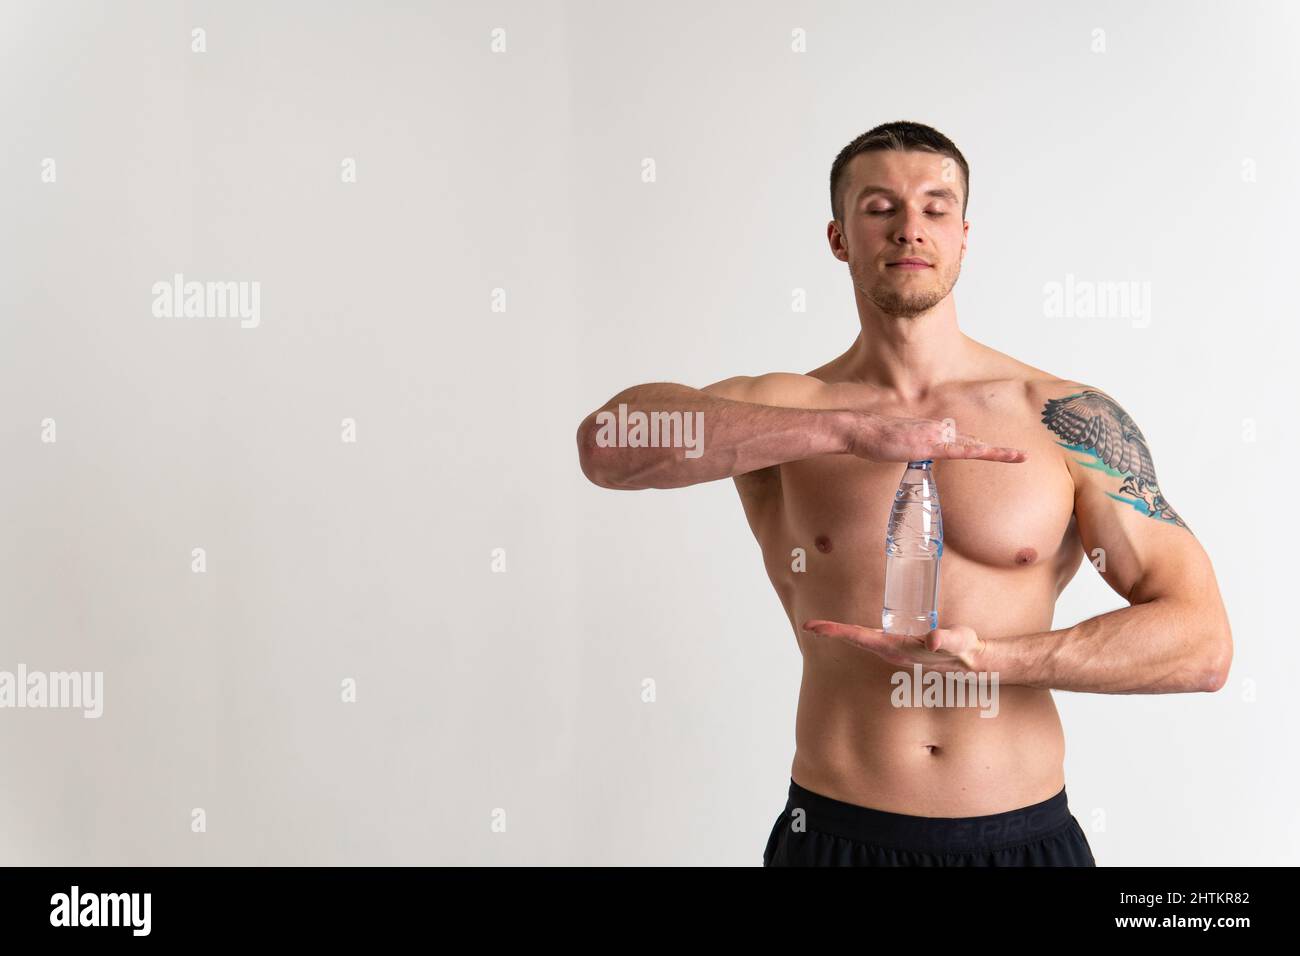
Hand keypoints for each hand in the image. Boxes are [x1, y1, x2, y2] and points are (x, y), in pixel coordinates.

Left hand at [802, 619, 988, 671]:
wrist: (971, 663)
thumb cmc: (962, 649)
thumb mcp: (957, 640)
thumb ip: (947, 639)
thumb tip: (932, 639)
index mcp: (896, 648)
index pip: (860, 637)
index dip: (838, 631)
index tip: (816, 627)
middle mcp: (890, 651)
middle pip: (855, 638)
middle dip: (833, 632)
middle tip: (810, 625)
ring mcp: (893, 650)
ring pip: (862, 639)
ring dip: (842, 633)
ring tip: (822, 627)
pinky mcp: (899, 646)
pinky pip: (872, 638)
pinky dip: (857, 633)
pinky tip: (850, 630)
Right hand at [847, 412, 1026, 463]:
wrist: (861, 432)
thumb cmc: (876, 440)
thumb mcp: (900, 445)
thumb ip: (915, 449)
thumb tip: (921, 455)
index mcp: (933, 430)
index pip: (963, 439)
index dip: (983, 446)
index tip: (1002, 452)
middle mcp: (939, 429)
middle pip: (973, 441)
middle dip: (997, 451)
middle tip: (1021, 456)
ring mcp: (935, 436)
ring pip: (973, 445)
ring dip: (997, 452)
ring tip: (1019, 457)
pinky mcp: (929, 445)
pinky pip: (960, 450)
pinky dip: (980, 452)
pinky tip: (996, 454)